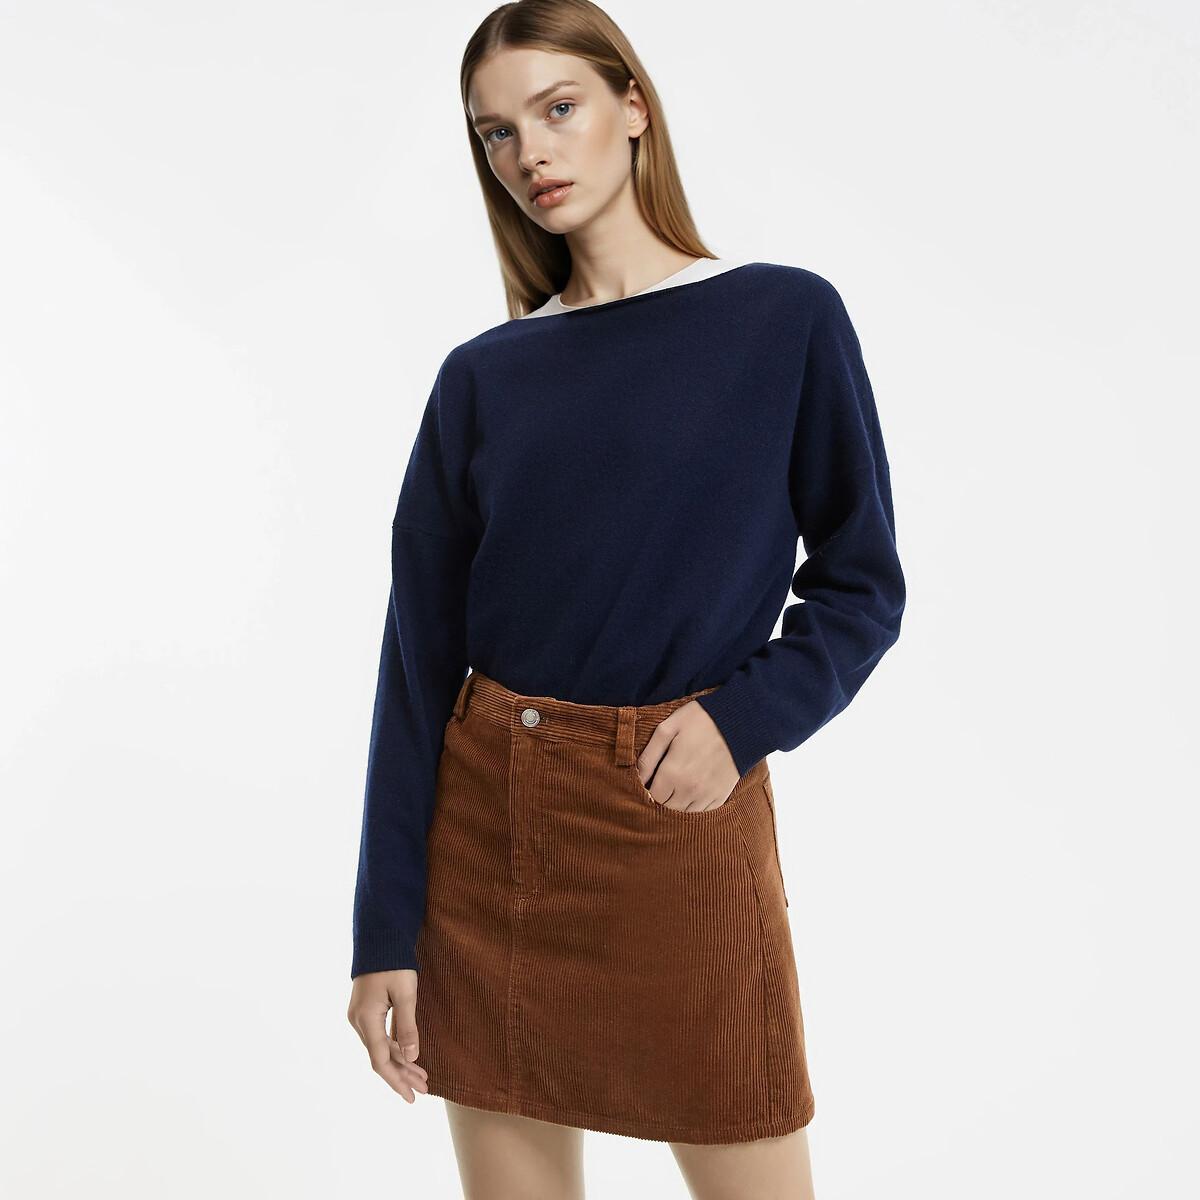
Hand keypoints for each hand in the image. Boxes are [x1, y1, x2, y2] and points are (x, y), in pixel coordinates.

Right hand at [347, 969, 429, 1101]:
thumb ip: (408, 1025)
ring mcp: (360, 1017)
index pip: (380, 1060)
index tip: (412, 1096)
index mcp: (366, 1019)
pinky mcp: (365, 1011)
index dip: (396, 1081)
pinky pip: (380, 1037)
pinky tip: (409, 1056)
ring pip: (380, 1048)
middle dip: (402, 1075)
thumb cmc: (394, 963)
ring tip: (422, 1077)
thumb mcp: (405, 993)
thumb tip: (412, 1058)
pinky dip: (395, 1048)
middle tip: (425, 1089)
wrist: (379, 939)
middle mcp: (359, 1022)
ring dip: (401, 1062)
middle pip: (381, 1057)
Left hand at [635, 700, 740, 812]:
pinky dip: (693, 804)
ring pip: (682, 812)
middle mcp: (689, 789)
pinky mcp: (720, 796)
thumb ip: (649, 755)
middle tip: (663, 780)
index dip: (648, 789)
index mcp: (673, 773)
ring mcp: (707, 795)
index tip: (650, 779)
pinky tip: (693, 788)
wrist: (740, 722)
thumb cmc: (700, 720)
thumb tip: (636, 777)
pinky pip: (701, 811)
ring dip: (676, 802)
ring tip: (677, 784)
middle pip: (665, 807)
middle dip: (661, 796)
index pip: (651, 796)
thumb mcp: (668, 728)